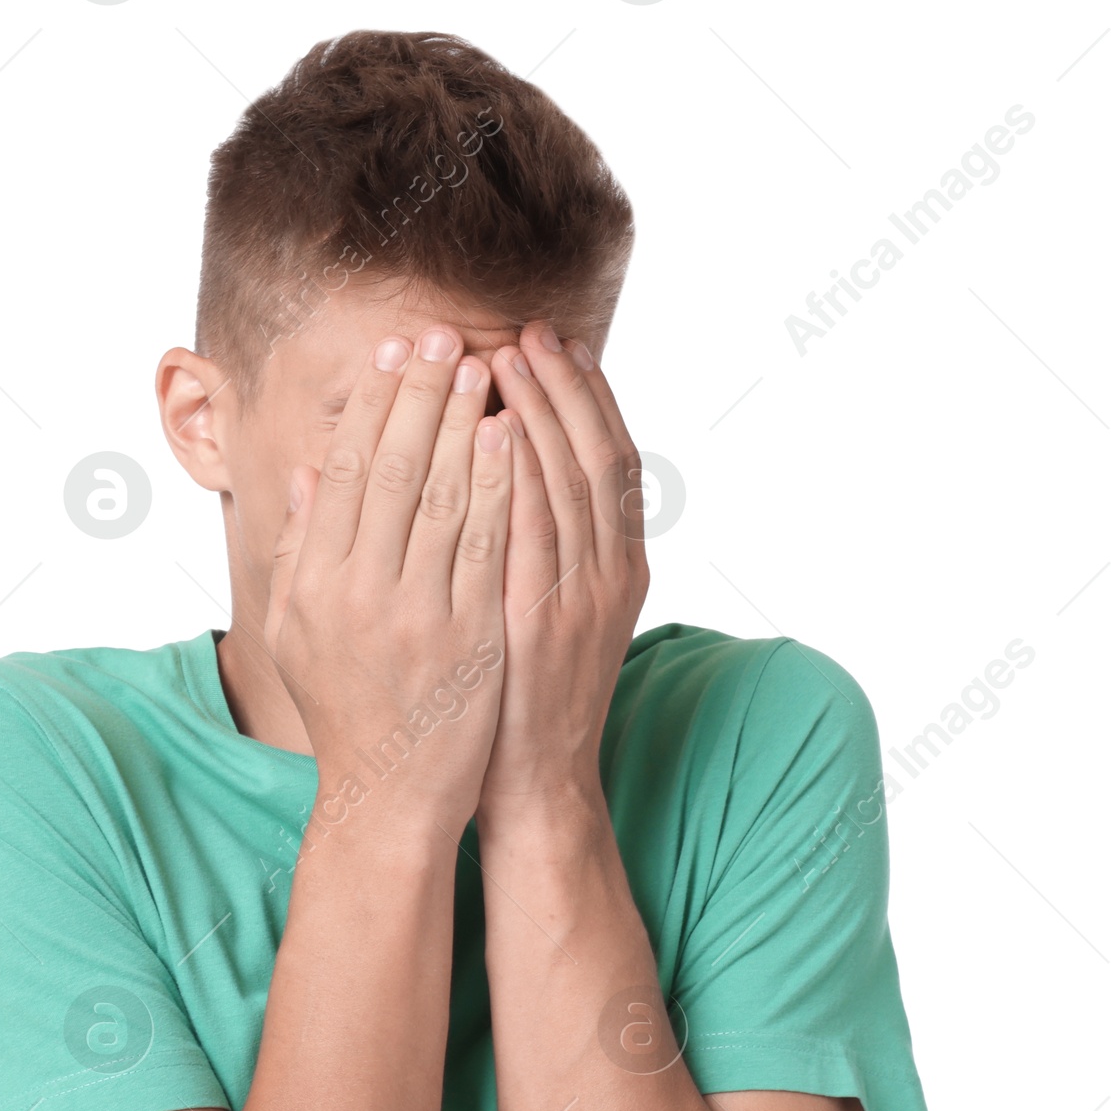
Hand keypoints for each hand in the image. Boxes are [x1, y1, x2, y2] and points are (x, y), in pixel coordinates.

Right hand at [265, 326, 512, 841]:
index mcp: (311, 582)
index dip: (371, 404)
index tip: (394, 352)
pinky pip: (485, 541)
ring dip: (463, 419)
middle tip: (443, 333)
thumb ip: (301, 551)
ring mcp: (413, 614)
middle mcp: (354, 591)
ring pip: (439, 493)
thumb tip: (308, 472)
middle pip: (389, 467)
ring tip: (484, 363)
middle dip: (419, 391)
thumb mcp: (298, 631)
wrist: (391, 794)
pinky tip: (510, 435)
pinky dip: (496, 481)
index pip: (343, 470)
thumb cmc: (348, 706)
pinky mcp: (468, 635)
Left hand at [477, 321, 649, 818]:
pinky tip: (492, 431)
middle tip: (530, 330)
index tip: (557, 343)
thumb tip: (510, 465)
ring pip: (568, 484)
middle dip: (563, 388)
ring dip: (537, 415)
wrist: (527, 780)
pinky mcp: (539, 623)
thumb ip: (538, 540)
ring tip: (504, 358)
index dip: (586, 396)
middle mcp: (610, 575)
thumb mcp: (545, 607)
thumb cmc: (520, 689)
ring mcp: (580, 599)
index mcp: (618, 566)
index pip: (610, 458)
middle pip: (595, 456)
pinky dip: (517, 476)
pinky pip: (531, 532)